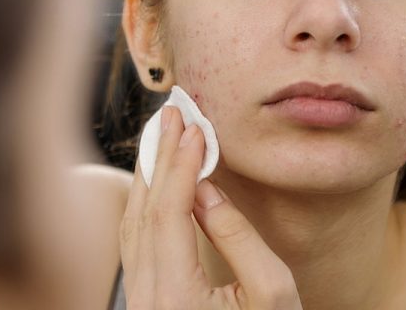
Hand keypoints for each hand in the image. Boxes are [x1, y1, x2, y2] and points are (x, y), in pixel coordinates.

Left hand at [120, 106, 302, 308]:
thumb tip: (205, 189)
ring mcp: (139, 298)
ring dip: (147, 173)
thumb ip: (239, 239)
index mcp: (174, 296)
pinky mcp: (143, 298)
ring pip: (132, 222)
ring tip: (161, 134)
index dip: (180, 163)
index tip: (195, 126)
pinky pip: (134, 237)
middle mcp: (145, 296)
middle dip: (158, 155)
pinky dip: (144, 200)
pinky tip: (154, 178)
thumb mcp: (272, 297)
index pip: (168, 210)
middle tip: (172, 114)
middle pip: (143, 209)